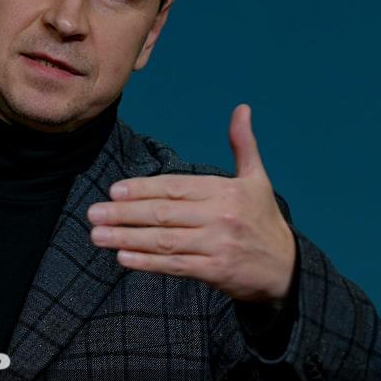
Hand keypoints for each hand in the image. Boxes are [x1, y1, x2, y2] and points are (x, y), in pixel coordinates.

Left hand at [87, 104, 295, 302]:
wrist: (287, 269)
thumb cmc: (264, 220)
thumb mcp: (257, 180)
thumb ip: (244, 145)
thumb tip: (242, 109)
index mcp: (226, 191)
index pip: (175, 188)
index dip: (142, 189)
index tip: (113, 191)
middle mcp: (221, 217)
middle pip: (164, 214)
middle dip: (124, 214)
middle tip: (93, 214)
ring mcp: (217, 245)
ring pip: (164, 240)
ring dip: (127, 238)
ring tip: (98, 236)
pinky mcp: (215, 271)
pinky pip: (175, 266)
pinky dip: (147, 263)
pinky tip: (122, 258)